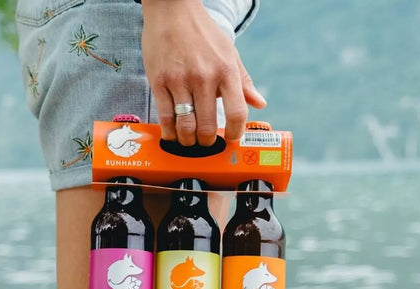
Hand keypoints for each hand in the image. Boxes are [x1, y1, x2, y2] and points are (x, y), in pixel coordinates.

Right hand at [141, 0, 266, 145]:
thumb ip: (244, 82)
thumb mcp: (229, 54)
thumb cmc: (203, 34)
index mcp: (226, 71)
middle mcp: (205, 77)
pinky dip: (169, 132)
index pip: (237, 112)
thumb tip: (260, 104)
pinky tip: (172, 135)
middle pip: (207, 126)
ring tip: (189, 141)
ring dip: (188, 141)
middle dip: (207, 142)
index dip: (235, 133)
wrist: (172, 10)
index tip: (231, 139)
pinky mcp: (159, 81)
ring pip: (185, 126)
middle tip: (205, 143)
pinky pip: (165, 117)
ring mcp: (180, 80)